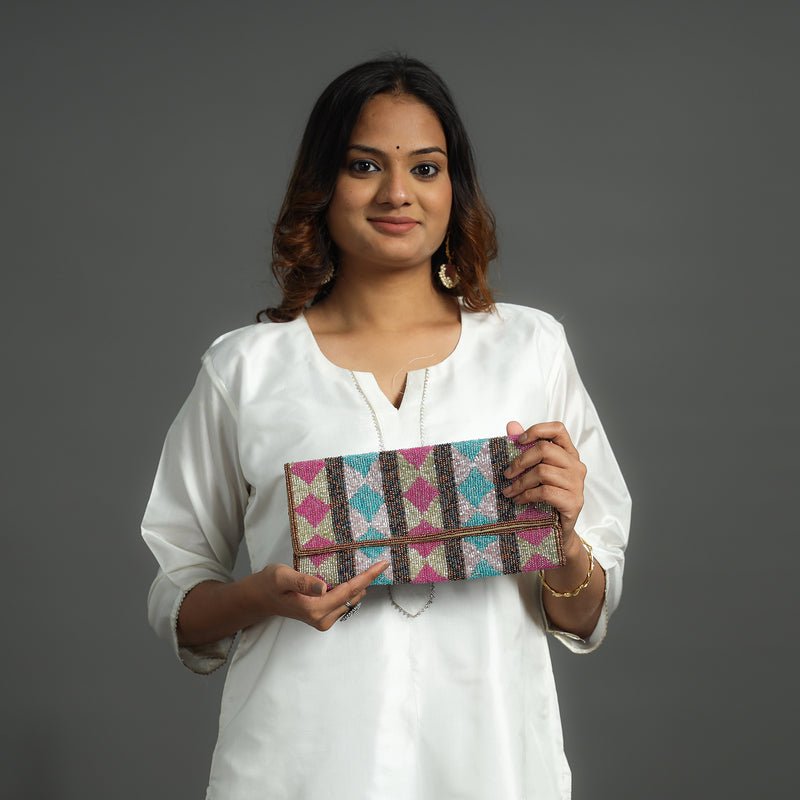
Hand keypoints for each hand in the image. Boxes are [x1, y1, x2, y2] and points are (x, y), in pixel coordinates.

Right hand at [250, 560, 388, 630]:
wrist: (260, 598)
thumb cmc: (269, 584)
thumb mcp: (282, 577)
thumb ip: (302, 581)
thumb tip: (323, 587)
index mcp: (314, 608)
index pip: (348, 590)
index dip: (367, 577)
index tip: (383, 564)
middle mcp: (322, 618)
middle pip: (353, 596)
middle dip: (367, 580)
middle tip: (380, 561)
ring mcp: (322, 619)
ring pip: (350, 600)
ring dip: (360, 585)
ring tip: (370, 566)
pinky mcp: (322, 616)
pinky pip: (343, 601)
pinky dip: (350, 589)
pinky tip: (353, 576)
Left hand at [502, 420, 585, 546]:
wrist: (557, 531)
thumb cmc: (545, 498)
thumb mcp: (533, 471)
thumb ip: (524, 448)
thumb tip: (511, 425)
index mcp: (568, 454)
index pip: (558, 429)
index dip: (537, 430)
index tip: (519, 441)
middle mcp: (576, 466)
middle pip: (545, 450)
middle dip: (520, 461)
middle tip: (506, 474)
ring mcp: (577, 484)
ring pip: (543, 472)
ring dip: (520, 482)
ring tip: (509, 491)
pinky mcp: (574, 502)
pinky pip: (545, 492)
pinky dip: (527, 495)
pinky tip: (518, 500)